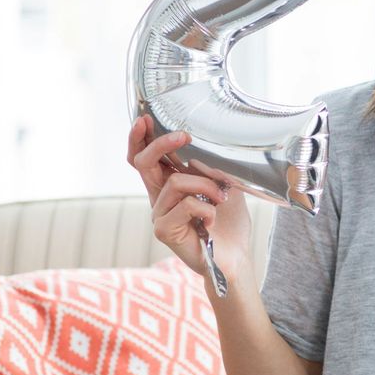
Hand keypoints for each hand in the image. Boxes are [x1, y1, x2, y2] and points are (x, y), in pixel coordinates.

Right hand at [126, 114, 251, 282]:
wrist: (235, 256)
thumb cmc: (228, 221)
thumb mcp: (224, 184)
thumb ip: (210, 167)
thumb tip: (204, 147)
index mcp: (169, 183)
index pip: (144, 157)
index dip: (140, 138)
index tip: (145, 119)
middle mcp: (159, 197)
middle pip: (144, 162)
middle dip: (163, 144)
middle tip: (184, 136)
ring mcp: (159, 214)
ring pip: (175, 182)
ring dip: (205, 185)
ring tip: (221, 198)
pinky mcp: (164, 230)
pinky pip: (185, 205)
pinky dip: (206, 209)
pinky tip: (212, 221)